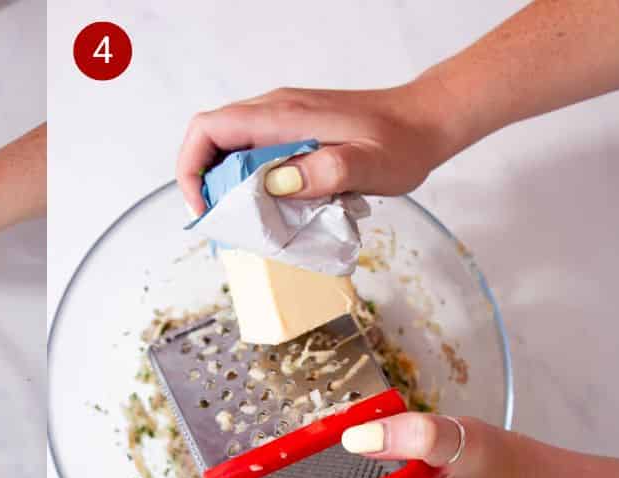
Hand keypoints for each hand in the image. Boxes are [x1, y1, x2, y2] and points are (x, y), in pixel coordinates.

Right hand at [176, 82, 459, 214]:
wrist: (427, 122)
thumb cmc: (402, 144)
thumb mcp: (370, 165)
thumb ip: (325, 172)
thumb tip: (276, 184)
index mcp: (282, 116)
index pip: (208, 130)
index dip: (191, 169)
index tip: (205, 208)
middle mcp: (274, 112)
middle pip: (211, 142)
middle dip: (205, 185)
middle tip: (226, 225)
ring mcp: (283, 121)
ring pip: (230, 150)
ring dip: (227, 188)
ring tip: (247, 222)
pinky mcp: (293, 132)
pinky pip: (253, 155)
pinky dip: (249, 184)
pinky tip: (271, 208)